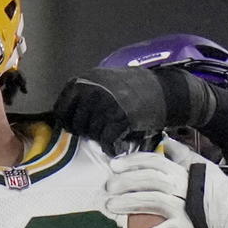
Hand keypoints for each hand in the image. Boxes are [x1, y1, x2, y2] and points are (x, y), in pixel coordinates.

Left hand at [53, 66, 210, 154]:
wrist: (166, 91)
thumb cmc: (136, 90)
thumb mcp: (106, 83)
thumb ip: (87, 95)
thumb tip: (69, 117)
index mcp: (87, 79)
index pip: (62, 107)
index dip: (68, 122)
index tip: (76, 129)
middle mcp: (94, 90)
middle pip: (77, 123)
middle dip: (86, 132)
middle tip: (99, 134)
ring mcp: (107, 103)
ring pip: (91, 132)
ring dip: (100, 140)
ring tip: (110, 139)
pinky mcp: (121, 117)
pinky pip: (107, 139)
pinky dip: (112, 147)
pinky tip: (117, 146)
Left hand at [105, 144, 207, 227]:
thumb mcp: (208, 173)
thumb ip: (186, 159)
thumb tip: (167, 144)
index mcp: (188, 171)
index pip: (156, 160)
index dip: (133, 161)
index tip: (116, 165)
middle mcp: (186, 186)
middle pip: (149, 179)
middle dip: (125, 181)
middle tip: (108, 187)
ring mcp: (188, 208)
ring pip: (152, 200)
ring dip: (129, 204)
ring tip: (112, 206)